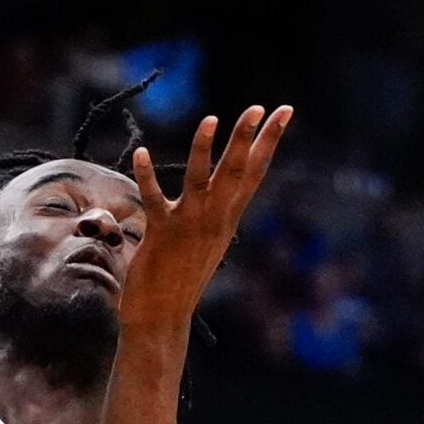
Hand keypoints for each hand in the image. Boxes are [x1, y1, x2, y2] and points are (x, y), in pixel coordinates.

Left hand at [124, 105, 293, 331]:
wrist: (163, 317)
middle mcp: (215, 220)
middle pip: (238, 172)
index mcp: (227, 218)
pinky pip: (154, 200)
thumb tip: (219, 192)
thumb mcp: (206, 241)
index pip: (255, 172)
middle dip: (250, 137)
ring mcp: (190, 226)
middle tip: (262, 106)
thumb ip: (213, 214)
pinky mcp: (162, 234)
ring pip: (202, 180)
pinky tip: (140, 153)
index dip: (269, 141)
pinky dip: (148, 176)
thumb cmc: (180, 279)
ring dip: (205, 149)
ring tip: (211, 119)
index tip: (283, 112)